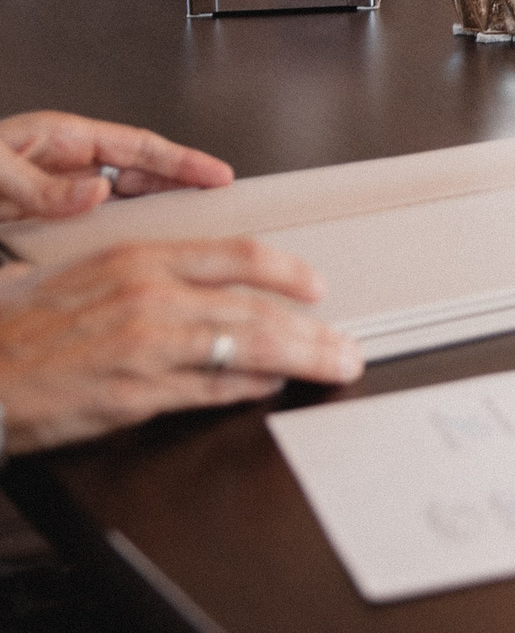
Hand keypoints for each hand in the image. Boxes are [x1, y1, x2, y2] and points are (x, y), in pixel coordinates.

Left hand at [0, 111, 233, 223]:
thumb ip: (42, 184)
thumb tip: (97, 193)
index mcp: (62, 138)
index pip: (139, 147)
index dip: (184, 160)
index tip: (218, 175)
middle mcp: (64, 163)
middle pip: (138, 172)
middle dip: (179, 185)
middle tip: (215, 204)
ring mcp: (55, 190)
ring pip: (120, 199)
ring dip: (148, 212)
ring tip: (181, 228)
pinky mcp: (40, 218)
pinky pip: (90, 226)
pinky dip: (115, 235)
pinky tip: (124, 247)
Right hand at [0, 238, 363, 453]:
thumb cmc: (23, 328)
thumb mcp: (89, 278)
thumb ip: (150, 280)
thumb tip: (208, 292)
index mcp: (140, 259)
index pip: (239, 256)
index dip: (288, 271)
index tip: (316, 285)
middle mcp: (151, 296)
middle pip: (257, 308)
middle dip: (313, 328)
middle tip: (347, 342)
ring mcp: (147, 346)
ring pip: (248, 347)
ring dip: (301, 358)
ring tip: (333, 364)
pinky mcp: (137, 393)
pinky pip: (211, 388)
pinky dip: (248, 388)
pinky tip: (271, 387)